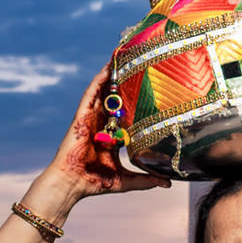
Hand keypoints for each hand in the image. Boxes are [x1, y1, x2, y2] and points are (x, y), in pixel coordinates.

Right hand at [33, 66, 170, 212]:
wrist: (72, 184)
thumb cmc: (95, 183)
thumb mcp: (127, 180)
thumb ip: (147, 180)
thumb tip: (169, 184)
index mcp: (110, 136)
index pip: (125, 114)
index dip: (135, 101)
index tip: (149, 90)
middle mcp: (101, 124)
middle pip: (114, 98)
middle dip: (124, 82)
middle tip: (138, 64)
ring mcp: (90, 118)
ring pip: (102, 92)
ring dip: (112, 75)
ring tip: (123, 57)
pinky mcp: (81, 116)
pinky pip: (90, 94)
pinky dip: (98, 81)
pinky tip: (107, 68)